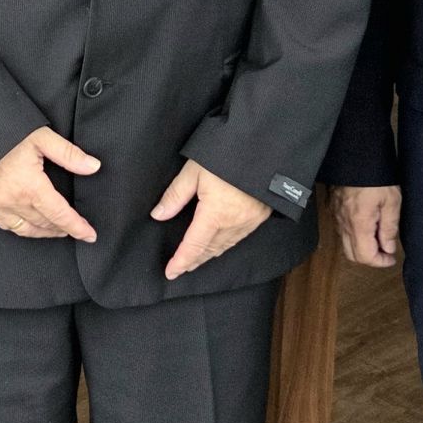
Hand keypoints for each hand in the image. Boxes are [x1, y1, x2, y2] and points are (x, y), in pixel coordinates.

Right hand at [0, 127, 100, 241]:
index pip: (60, 215)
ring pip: (29, 230)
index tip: (90, 235)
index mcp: (30, 187)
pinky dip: (26, 229)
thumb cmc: (3, 134)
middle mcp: (14, 202)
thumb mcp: (40, 137)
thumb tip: (93, 166)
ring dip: (47, 232)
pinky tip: (34, 225)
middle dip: (64, 229)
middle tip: (78, 229)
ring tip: (60, 229)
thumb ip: (68, 154)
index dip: (77, 227)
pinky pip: (10, 227)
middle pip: (46, 224)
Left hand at [153, 160, 271, 279]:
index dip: (181, 261)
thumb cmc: (227, 155)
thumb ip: (175, 195)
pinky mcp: (261, 215)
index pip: (193, 246)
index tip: (170, 272)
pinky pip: (239, 237)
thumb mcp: (194, 171)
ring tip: (197, 259)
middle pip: (209, 250)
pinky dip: (226, 244)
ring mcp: (250, 221)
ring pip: (225, 246)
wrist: (265, 149)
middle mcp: (233, 224)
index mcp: (214, 215)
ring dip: (209, 254)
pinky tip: (220, 243)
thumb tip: (158, 215)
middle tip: (181, 268)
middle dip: (194, 261)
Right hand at [332, 184, 403, 267]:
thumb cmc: (376, 177)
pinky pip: (342, 231)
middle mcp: (344, 224)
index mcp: (359, 224)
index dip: (380, 262)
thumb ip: (389, 228)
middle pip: (352, 255)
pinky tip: (367, 226)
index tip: (392, 258)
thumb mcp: (391, 202)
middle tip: (386, 251)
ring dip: (362, 248)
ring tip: (379, 237)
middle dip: (370, 258)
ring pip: (346, 244)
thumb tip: (388, 249)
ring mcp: (336, 216)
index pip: (365, 257)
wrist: (355, 154)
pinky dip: (355, 236)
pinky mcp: (334, 208)